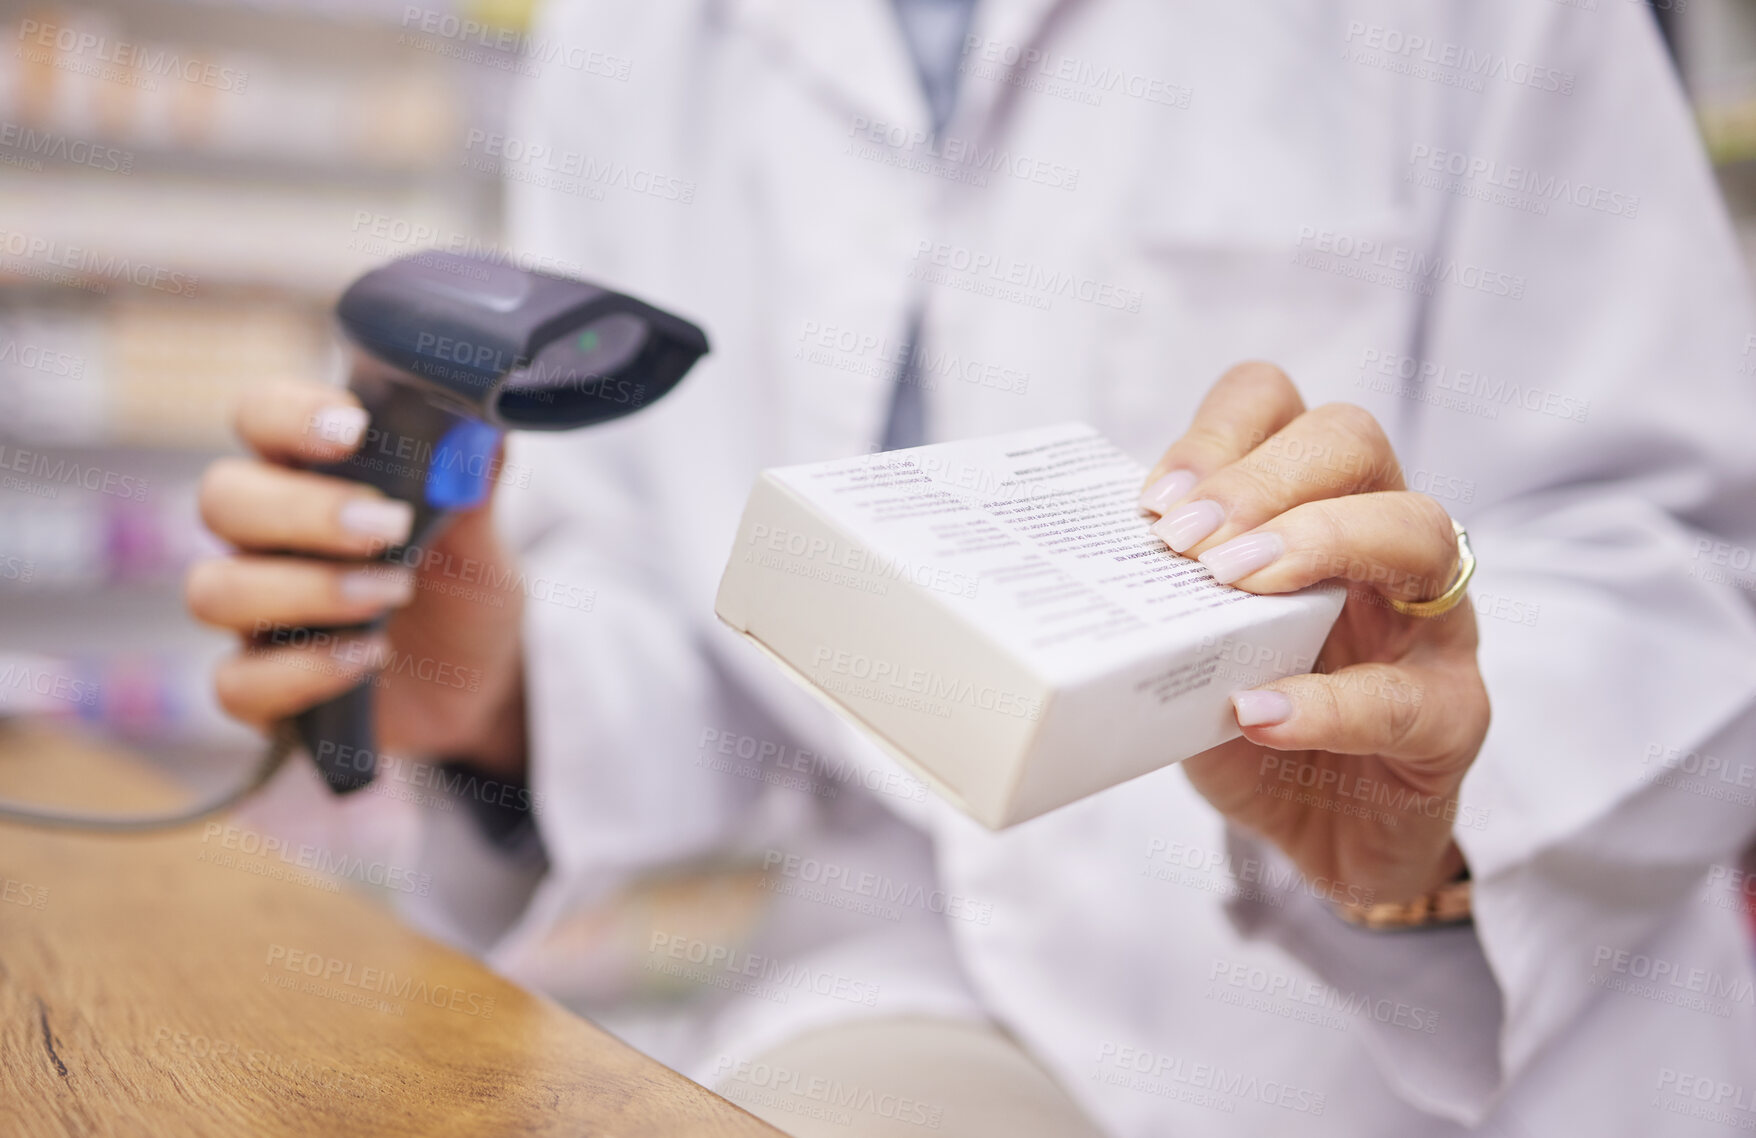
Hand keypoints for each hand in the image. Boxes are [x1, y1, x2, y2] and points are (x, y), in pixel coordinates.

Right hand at [186, 380, 527, 776]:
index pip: (261, 418)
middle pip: (222, 498)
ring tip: (392, 593)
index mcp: (310, 476)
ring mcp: (256, 615)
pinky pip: (236, 684)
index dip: (289, 414)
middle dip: (300, 510)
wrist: (479, 680)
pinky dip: (303, 671)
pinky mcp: (263, 688)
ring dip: (307, 590)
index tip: (353, 428)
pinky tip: (368, 655)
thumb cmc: (462, 590)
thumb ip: (471, 487)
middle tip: (386, 527)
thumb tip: (485, 429)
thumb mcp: (480, 539)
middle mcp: (267, 539)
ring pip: (213, 591)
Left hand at [1140, 363, 1488, 904]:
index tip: (1156, 500)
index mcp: (1311, 506)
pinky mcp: (1454, 716)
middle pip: (1353, 441)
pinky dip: (1328, 703)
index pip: (1279, 407)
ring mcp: (1433, 624)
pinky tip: (1261, 711)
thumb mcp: (1191, 651)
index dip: (1219, 433)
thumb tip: (1077, 578)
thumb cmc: (1255, 721)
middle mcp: (1381, 544)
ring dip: (1315, 542)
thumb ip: (1162, 605)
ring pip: (1416, 530)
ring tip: (1231, 585)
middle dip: (1261, 478)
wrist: (1323, 836)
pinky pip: (1408, 694)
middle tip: (1187, 540)